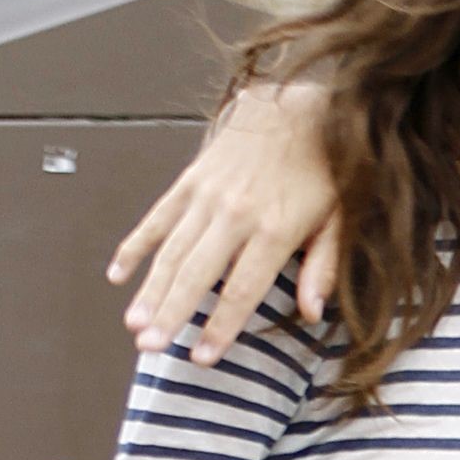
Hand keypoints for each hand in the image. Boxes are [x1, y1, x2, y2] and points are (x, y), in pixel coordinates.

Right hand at [109, 79, 338, 364]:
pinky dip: (135, 245)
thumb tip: (311, 313)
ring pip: (171, 250)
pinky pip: (158, 216)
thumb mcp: (341, 216)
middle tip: (149, 347)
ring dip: (149, 289)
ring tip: (133, 324)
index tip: (203, 357)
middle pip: (196, 274)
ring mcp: (208, 194)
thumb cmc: (329, 164)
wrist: (305, 102)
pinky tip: (118, 274)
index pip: (242, 289)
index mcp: (274, 229)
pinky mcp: (192, 178)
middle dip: (171, 313)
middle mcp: (235, 213)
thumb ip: (324, 265)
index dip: (221, 326)